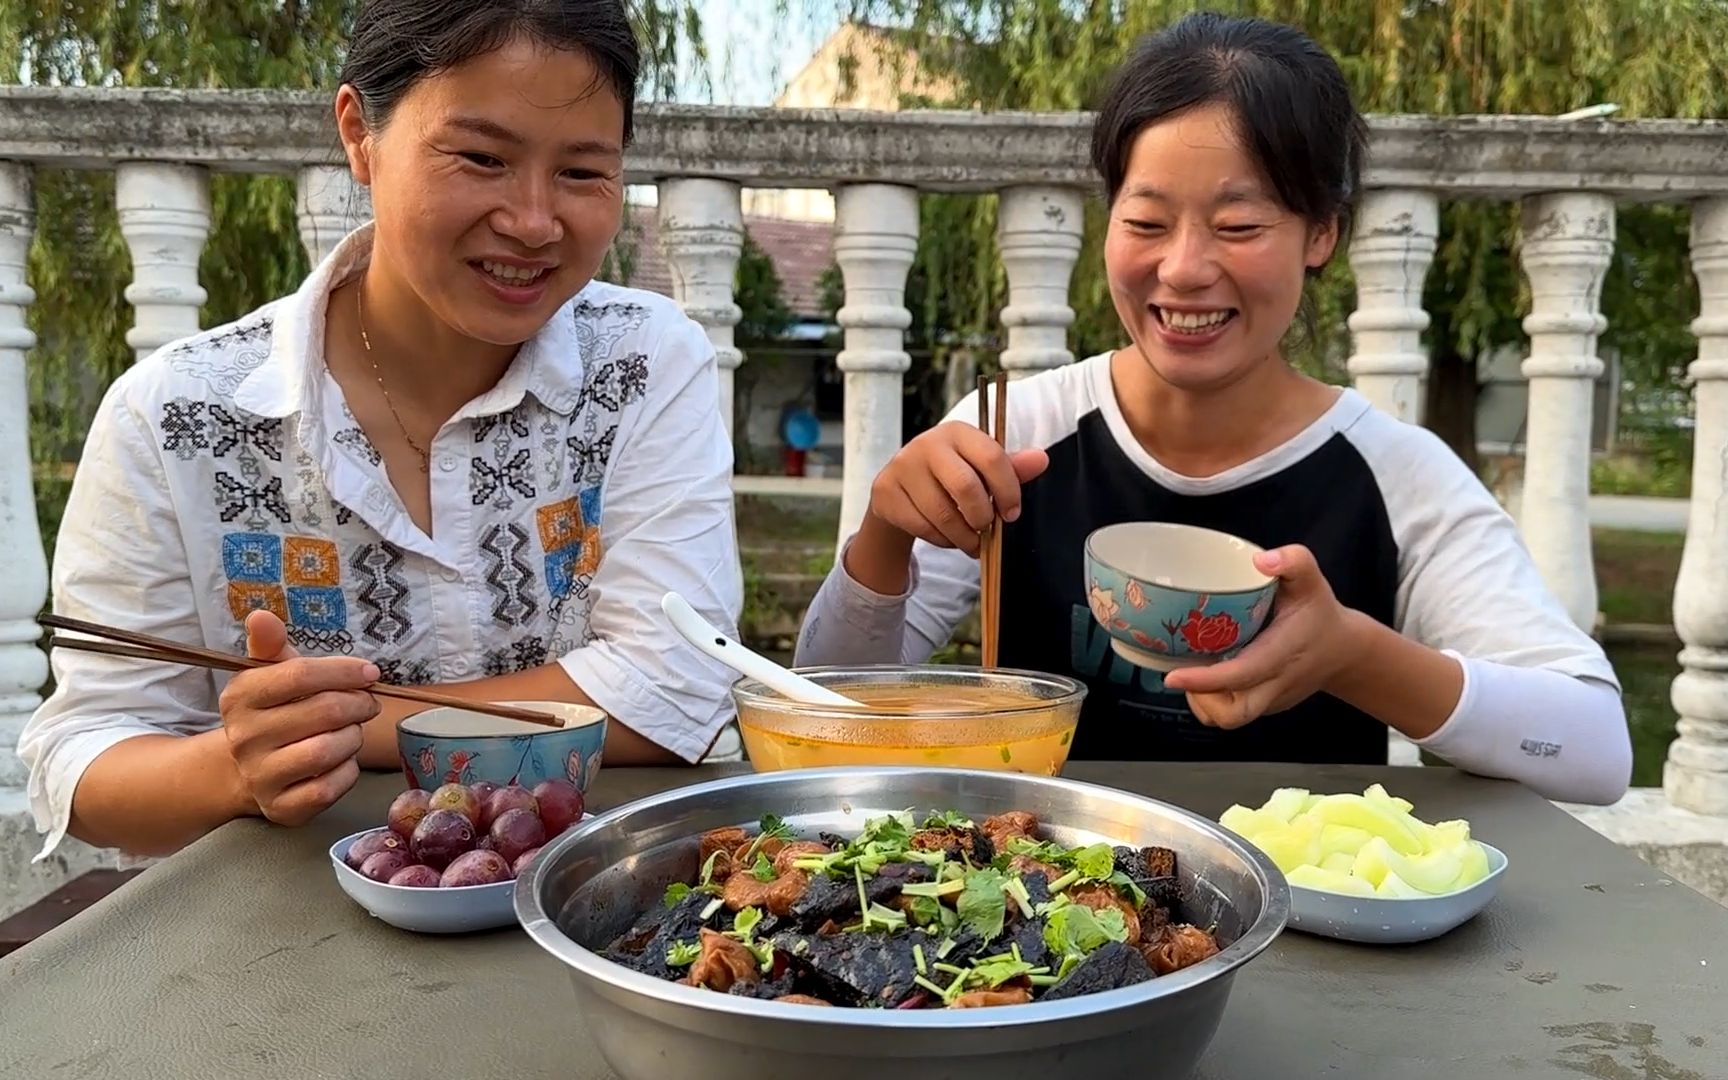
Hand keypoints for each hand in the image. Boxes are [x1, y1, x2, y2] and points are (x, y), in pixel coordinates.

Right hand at [219, 611, 379, 824]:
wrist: (246, 770)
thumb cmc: (273, 712)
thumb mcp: (268, 674)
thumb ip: (270, 645)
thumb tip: (261, 615)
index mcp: (240, 697)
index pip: (299, 675)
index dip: (343, 671)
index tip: (370, 672)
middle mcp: (244, 738)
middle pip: (323, 712)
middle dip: (358, 704)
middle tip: (368, 703)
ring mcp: (260, 776)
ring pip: (328, 750)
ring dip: (353, 737)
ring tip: (351, 731)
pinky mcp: (281, 808)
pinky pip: (330, 787)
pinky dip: (348, 771)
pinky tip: (343, 761)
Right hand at [865, 420, 1048, 556]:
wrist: (900, 487)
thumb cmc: (949, 475)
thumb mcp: (980, 467)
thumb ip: (1010, 467)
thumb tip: (1042, 460)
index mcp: (958, 432)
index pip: (991, 457)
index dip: (1007, 490)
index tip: (1012, 513)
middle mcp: (927, 444)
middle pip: (965, 487)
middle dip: (983, 517)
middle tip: (988, 529)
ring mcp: (903, 467)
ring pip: (943, 514)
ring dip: (964, 536)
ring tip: (972, 541)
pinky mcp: (886, 492)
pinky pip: (922, 526)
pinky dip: (942, 540)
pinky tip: (947, 536)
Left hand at [1161, 545, 1361, 728]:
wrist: (1343, 650)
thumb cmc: (1319, 613)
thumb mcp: (1311, 580)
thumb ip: (1294, 561)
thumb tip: (1262, 560)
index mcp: (1281, 654)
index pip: (1241, 675)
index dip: (1204, 679)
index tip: (1173, 675)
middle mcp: (1274, 684)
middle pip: (1233, 714)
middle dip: (1200, 698)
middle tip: (1182, 671)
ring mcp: (1268, 700)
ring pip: (1227, 719)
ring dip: (1202, 701)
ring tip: (1192, 671)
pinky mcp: (1263, 706)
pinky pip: (1230, 714)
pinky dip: (1210, 702)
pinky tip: (1205, 677)